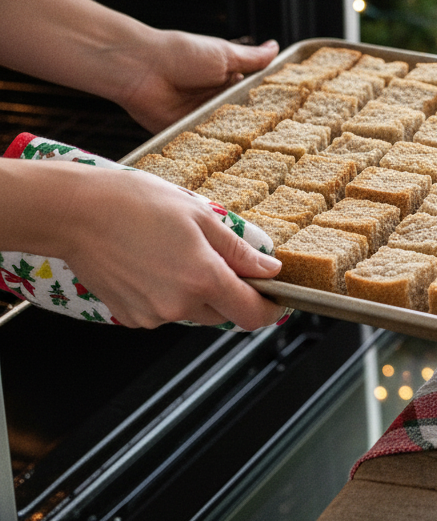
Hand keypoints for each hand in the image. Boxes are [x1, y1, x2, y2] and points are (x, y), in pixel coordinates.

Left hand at [0, 0, 277, 129]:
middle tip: (292, 141)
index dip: (276, 103)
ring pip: (230, 134)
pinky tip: (239, 162)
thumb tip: (276, 47)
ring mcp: (202, 119)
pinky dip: (218, 151)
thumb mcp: (223, 54)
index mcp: (227, 80)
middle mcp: (216, 100)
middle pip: (247, 117)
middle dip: (264, 127)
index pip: (257, 95)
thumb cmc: (181, 53)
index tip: (301, 113)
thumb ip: (252, 57)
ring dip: (243, 141)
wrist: (139, 69)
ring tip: (272, 156)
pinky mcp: (186, 134)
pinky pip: (207, 145)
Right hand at [57, 168, 283, 329]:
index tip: (276, 298)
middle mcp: (178, 306)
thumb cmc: (135, 204)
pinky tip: (154, 263)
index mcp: (203, 280)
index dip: (269, 309)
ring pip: (193, 312)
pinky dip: (169, 293)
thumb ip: (239, 250)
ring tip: (176, 252)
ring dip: (197, 291)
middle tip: (218, 257)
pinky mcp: (130, 316)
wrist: (75, 212)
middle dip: (230, 292)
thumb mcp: (201, 216)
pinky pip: (164, 311)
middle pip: (224, 313)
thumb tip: (269, 269)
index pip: (251, 314)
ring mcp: (152, 315)